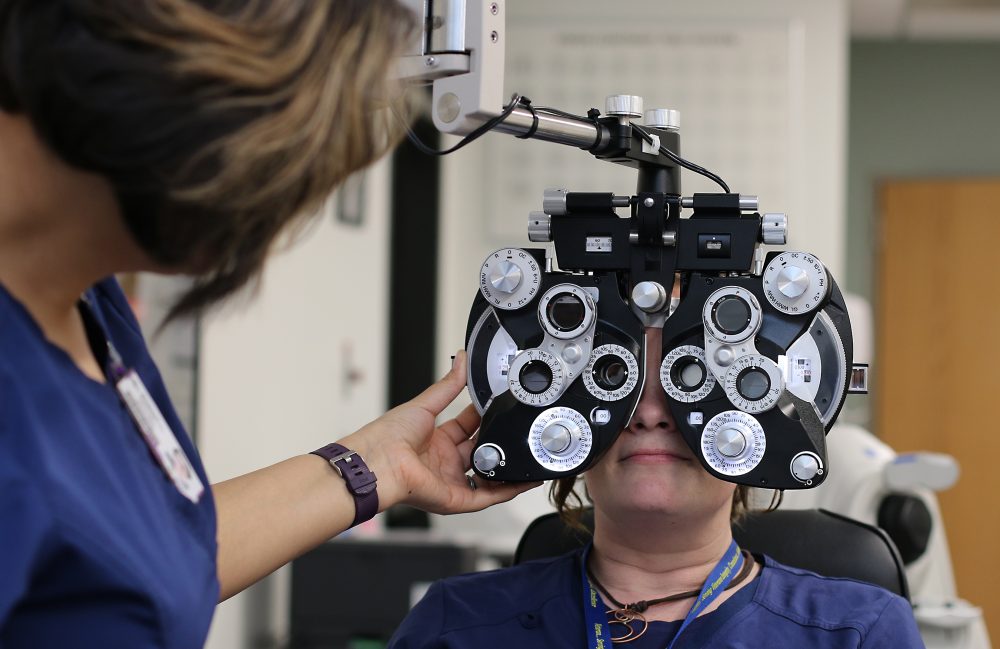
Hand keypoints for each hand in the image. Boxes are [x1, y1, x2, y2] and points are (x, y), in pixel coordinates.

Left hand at [337, 351, 540, 514]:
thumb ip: (449, 385)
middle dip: (500, 440)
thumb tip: (462, 359)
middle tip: (519, 426)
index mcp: (436, 440)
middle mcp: (445, 462)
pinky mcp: (456, 499)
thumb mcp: (425, 404)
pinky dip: (508, 489)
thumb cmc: (388, 436)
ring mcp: (452, 481)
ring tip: (529, 454)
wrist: (377, 462)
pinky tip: (524, 478)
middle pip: (481, 450)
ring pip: (489, 476)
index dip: (486, 417)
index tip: (502, 404)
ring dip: (509, 467)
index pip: (468, 427)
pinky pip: (488, 496)